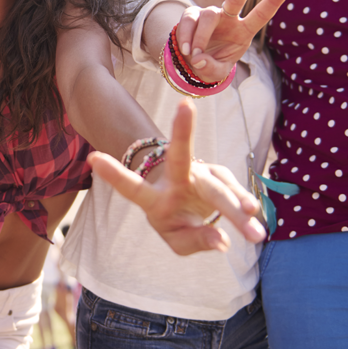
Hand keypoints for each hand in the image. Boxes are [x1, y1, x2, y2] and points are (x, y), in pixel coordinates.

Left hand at [89, 99, 266, 254]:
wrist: (193, 204)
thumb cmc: (178, 223)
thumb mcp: (180, 241)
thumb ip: (197, 242)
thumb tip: (222, 241)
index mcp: (154, 199)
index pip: (132, 188)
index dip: (114, 174)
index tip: (93, 159)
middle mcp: (176, 179)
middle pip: (179, 155)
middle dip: (182, 131)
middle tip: (185, 106)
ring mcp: (200, 173)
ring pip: (217, 185)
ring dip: (235, 206)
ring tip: (252, 224)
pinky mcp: (220, 173)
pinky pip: (235, 192)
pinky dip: (243, 204)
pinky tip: (254, 214)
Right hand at [175, 0, 292, 81]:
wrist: (191, 63)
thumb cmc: (210, 64)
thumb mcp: (216, 73)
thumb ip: (211, 69)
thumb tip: (199, 58)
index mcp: (244, 31)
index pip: (261, 14)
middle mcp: (228, 18)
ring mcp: (210, 14)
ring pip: (208, 17)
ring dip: (201, 37)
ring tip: (193, 54)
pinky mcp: (192, 15)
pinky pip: (188, 21)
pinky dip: (186, 36)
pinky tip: (185, 49)